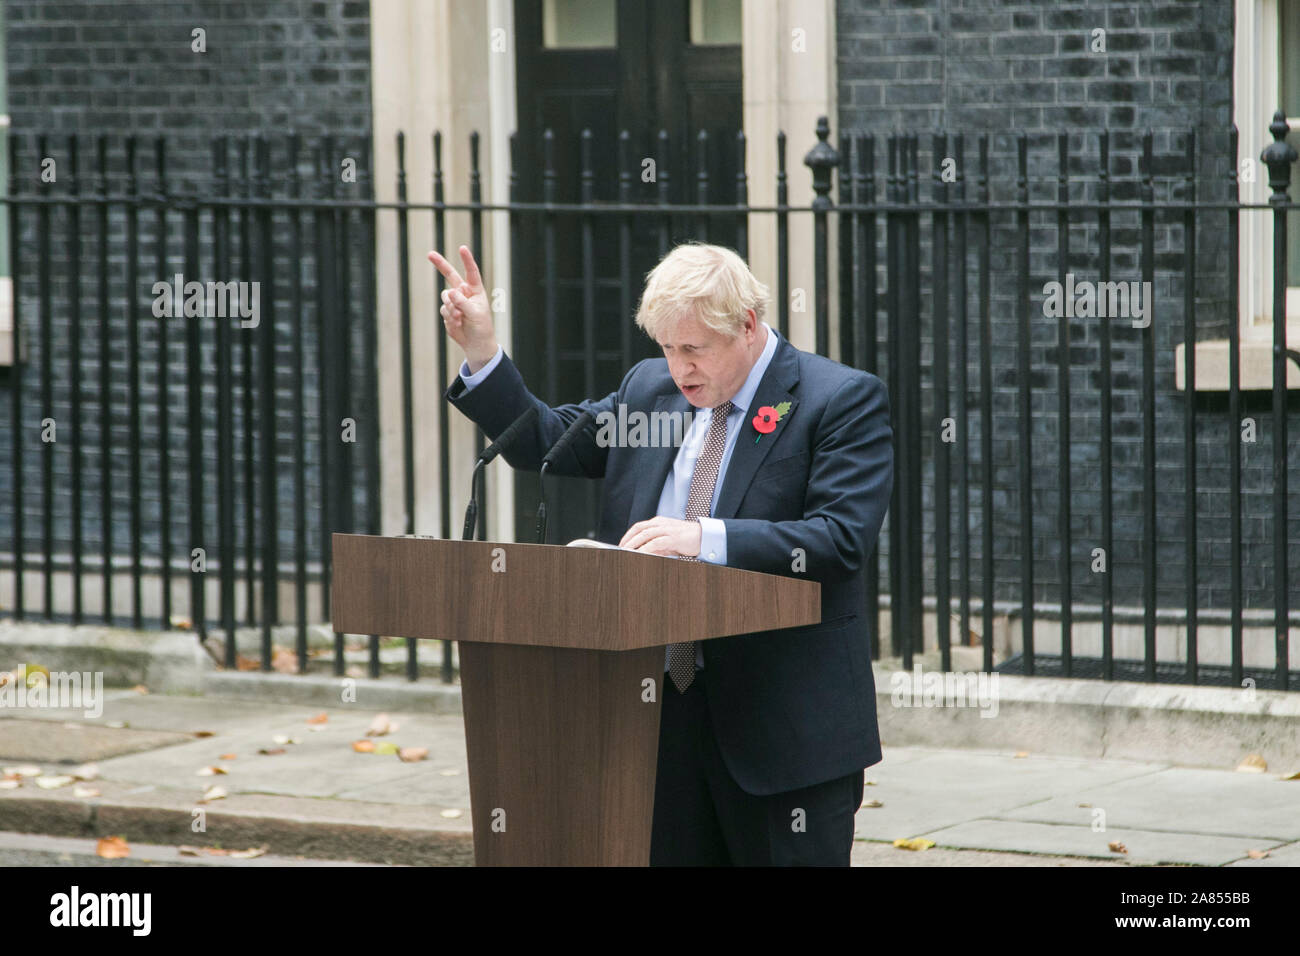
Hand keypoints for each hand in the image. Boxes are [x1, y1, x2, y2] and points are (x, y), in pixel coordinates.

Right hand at [428, 245, 496, 370]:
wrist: (475, 343)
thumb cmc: (481, 327)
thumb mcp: (475, 314)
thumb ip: (463, 303)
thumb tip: (451, 292)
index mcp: (475, 290)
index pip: (471, 272)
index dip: (466, 260)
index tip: (462, 248)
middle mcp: (464, 293)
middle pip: (450, 275)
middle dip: (440, 264)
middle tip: (429, 254)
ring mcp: (454, 301)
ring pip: (445, 297)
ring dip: (450, 307)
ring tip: (459, 318)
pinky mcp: (447, 311)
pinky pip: (443, 310)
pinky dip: (449, 317)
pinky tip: (457, 324)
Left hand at [619, 517, 701, 557]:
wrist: (705, 536)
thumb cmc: (687, 539)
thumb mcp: (668, 542)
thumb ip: (656, 546)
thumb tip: (643, 554)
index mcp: (659, 522)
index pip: (639, 527)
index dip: (628, 535)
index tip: (622, 545)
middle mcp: (661, 523)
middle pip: (639, 529)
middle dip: (628, 539)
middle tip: (620, 549)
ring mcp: (667, 529)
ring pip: (645, 534)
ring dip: (633, 544)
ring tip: (626, 552)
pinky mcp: (673, 537)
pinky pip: (655, 542)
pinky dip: (645, 548)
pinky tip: (640, 554)